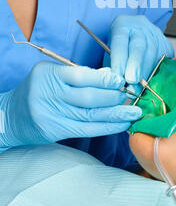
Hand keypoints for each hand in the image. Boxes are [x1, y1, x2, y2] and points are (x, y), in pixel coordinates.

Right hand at [0, 62, 141, 148]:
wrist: (10, 115)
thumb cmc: (38, 89)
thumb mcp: (53, 74)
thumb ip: (79, 74)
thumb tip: (110, 77)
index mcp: (48, 74)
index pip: (81, 76)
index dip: (104, 79)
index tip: (120, 80)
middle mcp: (48, 94)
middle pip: (88, 97)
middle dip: (113, 97)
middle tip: (129, 95)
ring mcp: (49, 115)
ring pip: (89, 115)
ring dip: (115, 114)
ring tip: (133, 112)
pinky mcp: (53, 131)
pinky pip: (85, 130)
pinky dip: (106, 127)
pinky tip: (120, 124)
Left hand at [104, 15, 173, 84]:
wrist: (135, 34)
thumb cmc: (120, 46)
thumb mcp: (110, 51)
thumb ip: (112, 65)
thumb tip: (117, 83)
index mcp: (122, 25)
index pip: (120, 41)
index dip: (119, 59)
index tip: (117, 75)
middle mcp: (139, 27)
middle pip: (139, 45)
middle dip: (135, 64)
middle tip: (131, 80)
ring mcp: (155, 34)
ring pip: (153, 52)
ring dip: (146, 71)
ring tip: (139, 85)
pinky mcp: (166, 44)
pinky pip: (164, 58)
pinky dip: (157, 72)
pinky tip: (151, 81)